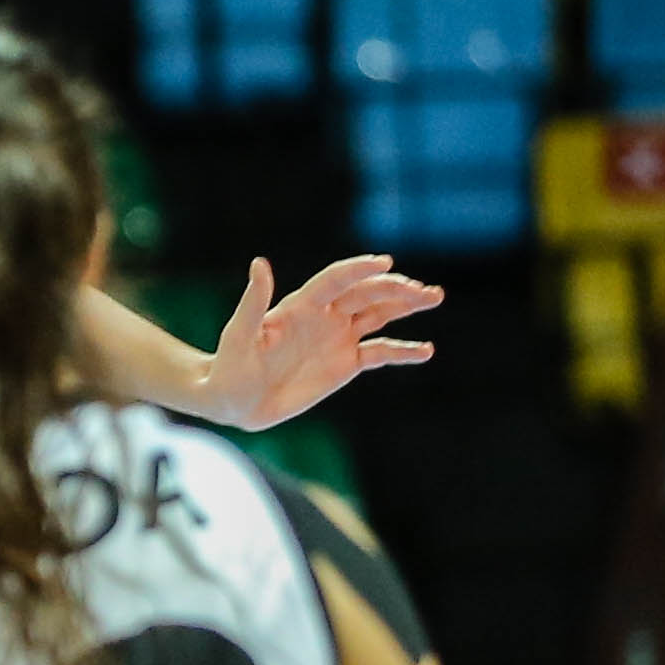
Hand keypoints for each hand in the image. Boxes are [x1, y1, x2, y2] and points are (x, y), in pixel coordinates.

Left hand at [189, 253, 442, 431]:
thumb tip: (259, 263)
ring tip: (434, 297)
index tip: (385, 263)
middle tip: (425, 291)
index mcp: (300, 305)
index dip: (359, 270)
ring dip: (406, 306)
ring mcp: (338, 338)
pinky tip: (425, 350)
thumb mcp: (240, 334)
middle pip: (365, 294)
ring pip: (378, 315)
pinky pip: (380, 353)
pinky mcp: (346, 363)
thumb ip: (253, 301)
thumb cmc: (231, 365)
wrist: (234, 401)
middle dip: (395, 289)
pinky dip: (403, 351)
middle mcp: (324, 316)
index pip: (336, 280)